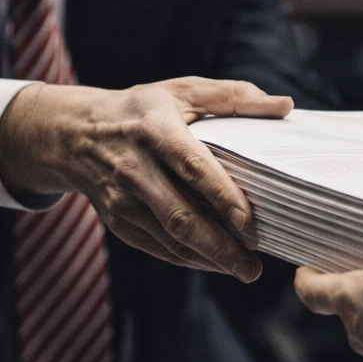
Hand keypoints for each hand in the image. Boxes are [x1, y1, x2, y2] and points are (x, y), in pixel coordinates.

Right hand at [0, 77, 292, 280]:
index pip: (191, 166)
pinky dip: (188, 259)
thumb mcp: (184, 91)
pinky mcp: (118, 220)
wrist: (78, 134)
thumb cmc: (143, 110)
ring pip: (169, 238)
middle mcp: (135, 167)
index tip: (247, 220)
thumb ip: (234, 97)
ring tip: (244, 270)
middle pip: (180, 215)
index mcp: (154, 130)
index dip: (220, 195)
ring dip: (208, 259)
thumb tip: (284, 105)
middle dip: (219, 245)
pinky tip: (215, 263)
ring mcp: (123, 199)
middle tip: (252, 266)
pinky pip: (158, 247)